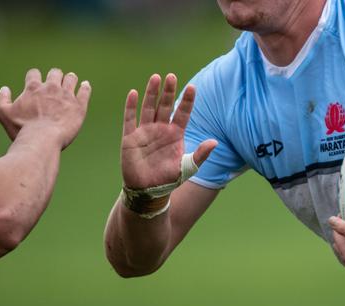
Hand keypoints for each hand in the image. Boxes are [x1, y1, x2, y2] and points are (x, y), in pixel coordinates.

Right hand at [0, 68, 90, 148]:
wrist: (42, 140)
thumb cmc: (22, 129)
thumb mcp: (4, 114)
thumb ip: (1, 99)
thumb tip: (4, 88)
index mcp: (33, 88)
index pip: (34, 73)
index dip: (34, 77)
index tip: (35, 84)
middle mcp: (51, 87)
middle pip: (55, 73)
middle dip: (54, 76)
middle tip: (55, 85)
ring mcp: (66, 95)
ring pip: (71, 78)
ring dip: (70, 79)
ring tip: (70, 83)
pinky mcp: (79, 106)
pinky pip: (85, 91)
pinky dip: (85, 87)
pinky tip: (85, 86)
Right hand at [121, 74, 216, 188]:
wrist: (148, 191)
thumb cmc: (169, 179)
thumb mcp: (188, 167)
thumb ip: (200, 154)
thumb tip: (215, 142)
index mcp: (175, 134)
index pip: (183, 113)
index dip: (187, 101)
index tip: (193, 87)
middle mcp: (160, 129)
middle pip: (165, 106)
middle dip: (169, 91)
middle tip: (172, 76)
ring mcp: (145, 132)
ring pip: (148, 107)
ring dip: (151, 93)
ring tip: (156, 77)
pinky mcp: (130, 138)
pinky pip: (130, 119)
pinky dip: (131, 106)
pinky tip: (134, 93)